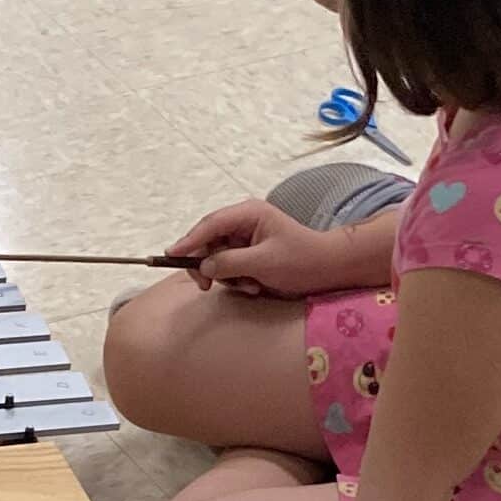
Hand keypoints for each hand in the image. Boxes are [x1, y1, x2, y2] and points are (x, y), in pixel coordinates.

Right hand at [162, 201, 350, 299]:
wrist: (328, 269)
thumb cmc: (303, 260)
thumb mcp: (265, 262)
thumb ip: (231, 262)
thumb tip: (205, 266)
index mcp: (249, 213)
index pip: (210, 224)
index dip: (189, 240)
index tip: (172, 254)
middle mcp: (244, 221)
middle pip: (208, 240)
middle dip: (207, 264)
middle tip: (205, 286)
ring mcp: (246, 237)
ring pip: (216, 257)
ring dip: (226, 276)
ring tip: (249, 287)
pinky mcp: (248, 253)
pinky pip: (229, 267)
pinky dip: (236, 280)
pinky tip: (254, 287)